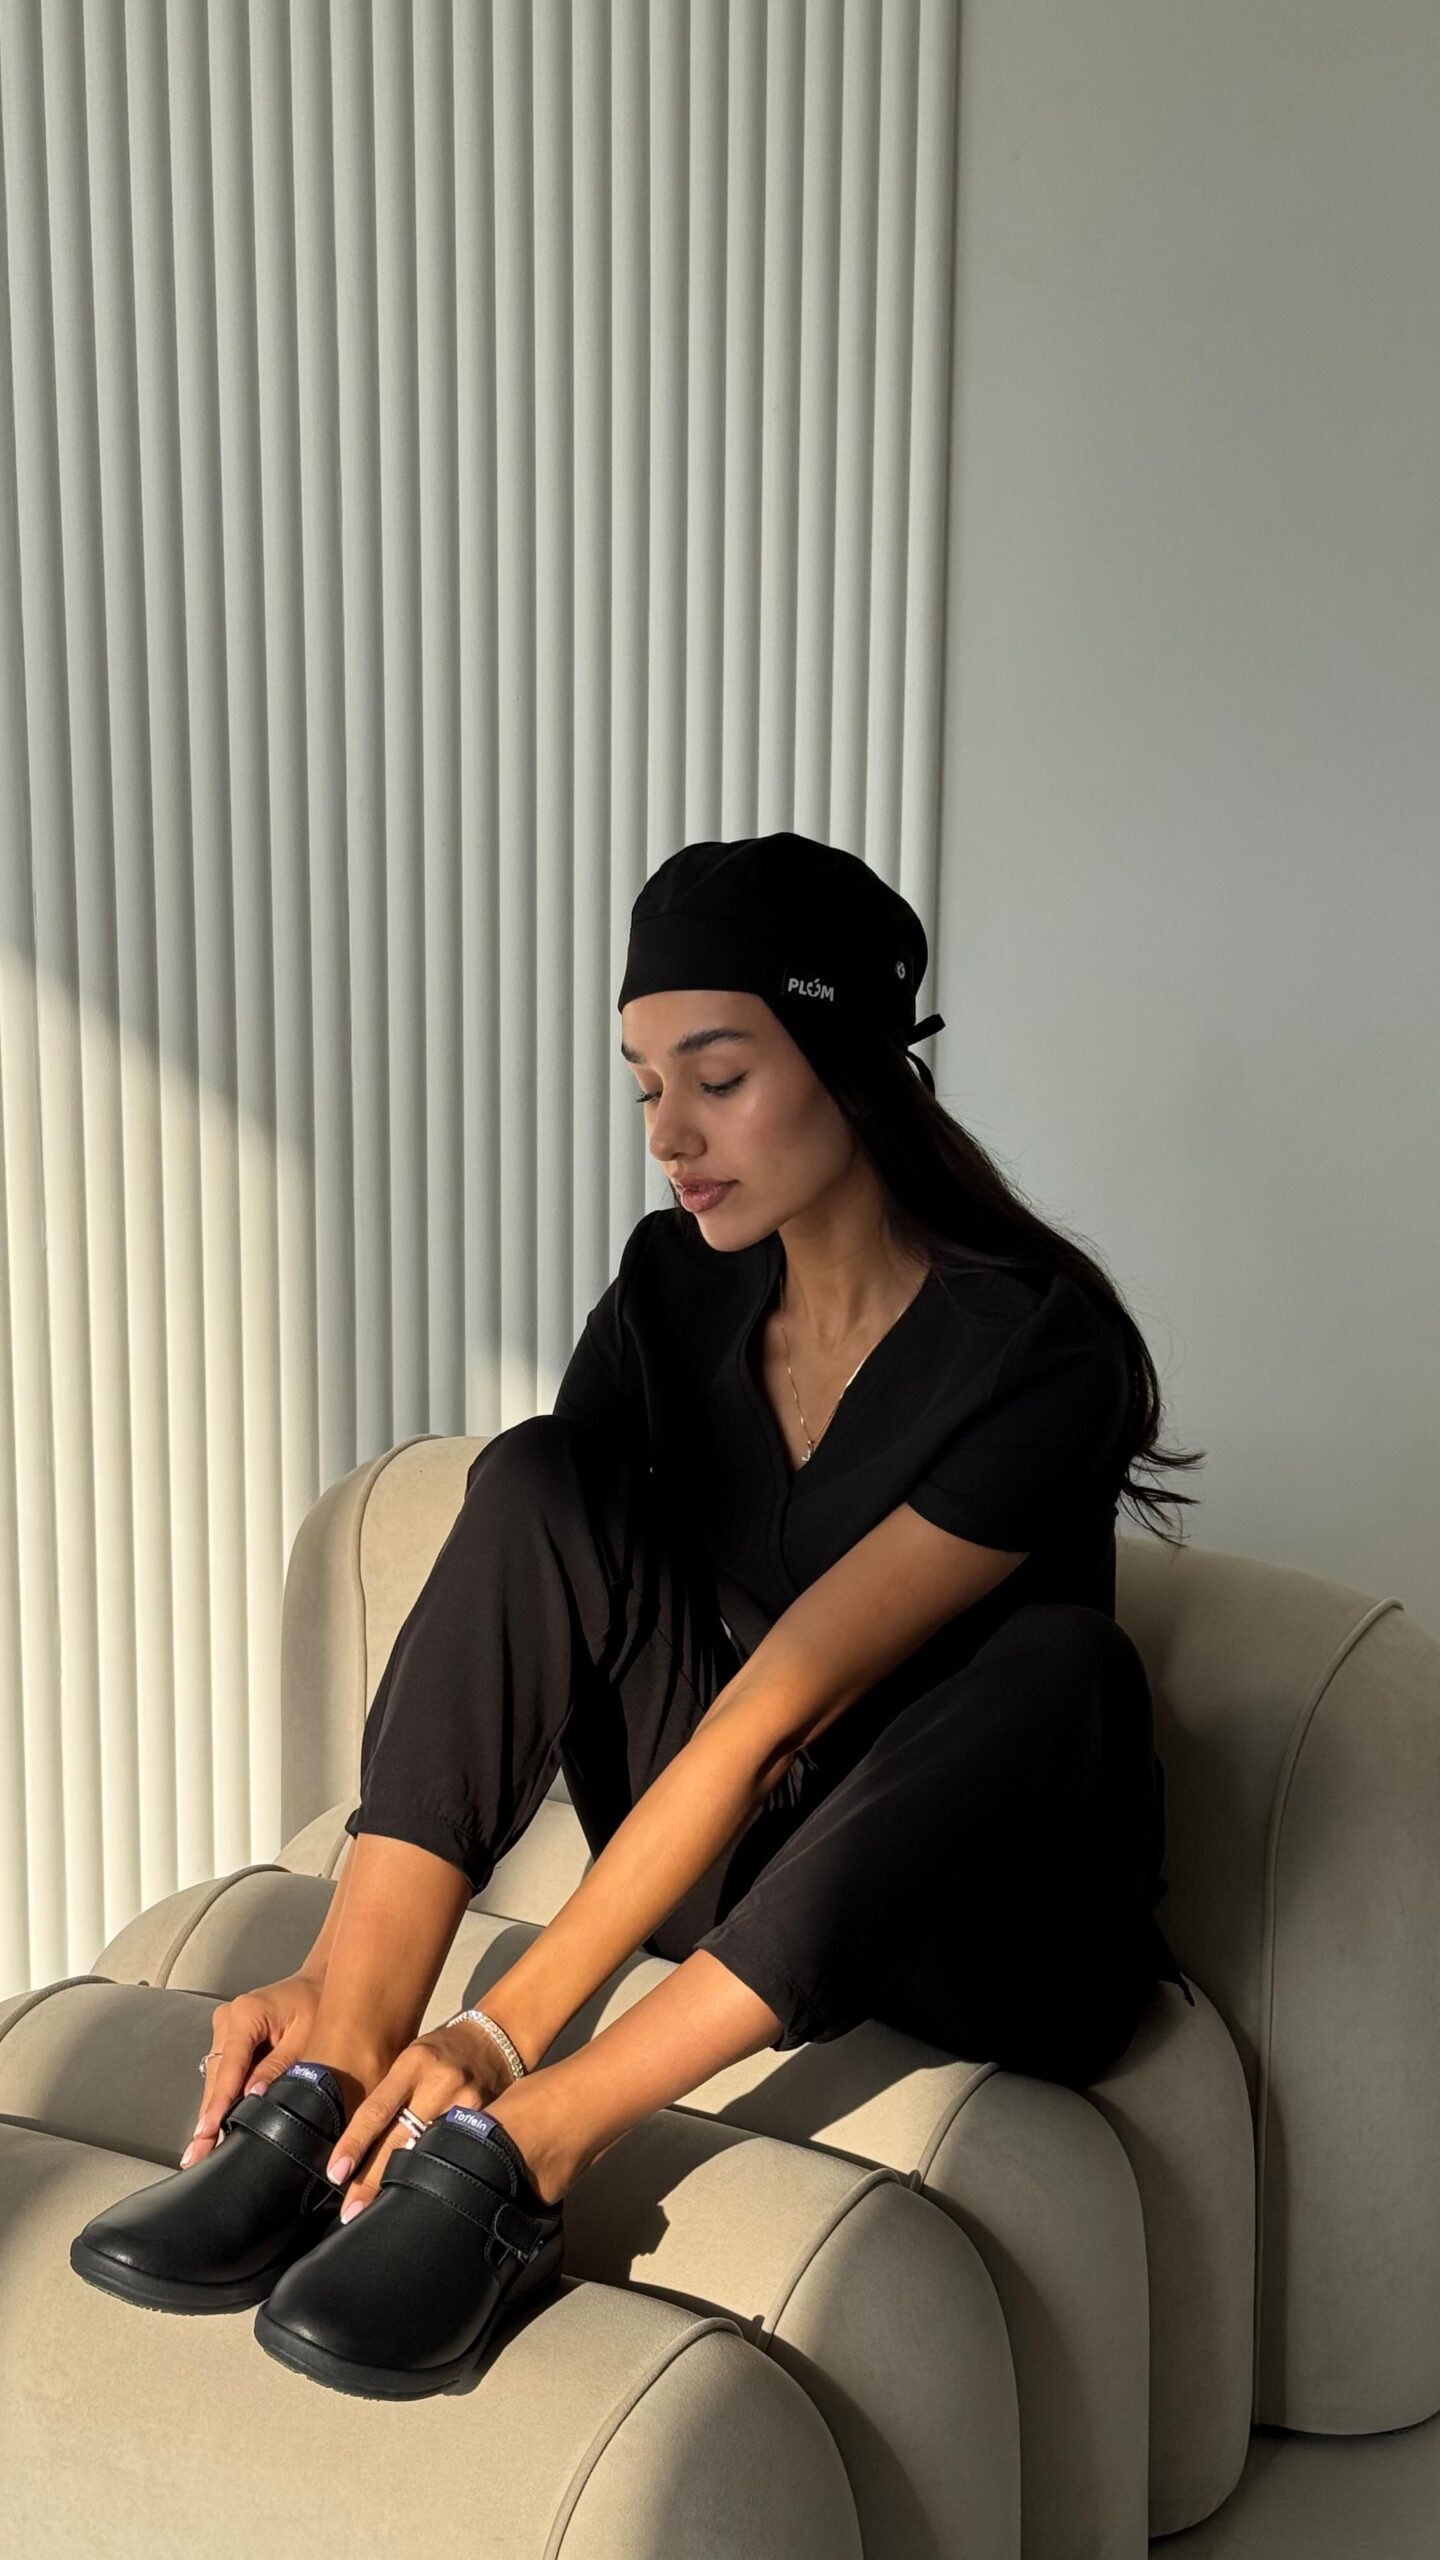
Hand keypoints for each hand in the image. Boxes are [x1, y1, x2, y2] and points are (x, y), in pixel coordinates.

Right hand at [184, 1970, 324, 2166]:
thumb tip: (254, 2096)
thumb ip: (280, 2066)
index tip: (206, 2130)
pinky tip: (213, 2127)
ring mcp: (225, 2028)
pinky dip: (222, 2098)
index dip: (219, 2101)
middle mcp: (228, 2019)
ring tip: (201, 2149)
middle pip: (216, 2076)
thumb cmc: (318, 2004)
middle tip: (197, 2153)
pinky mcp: (228, 2039)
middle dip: (209, 2116)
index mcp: (247, 2013)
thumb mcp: (306, 2036)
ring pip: (215, 2078)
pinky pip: (222, 2073)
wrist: (319, 1983)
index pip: (229, 2064)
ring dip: (212, 2110)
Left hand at [325, 2019, 517, 2219]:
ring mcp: (466, 2102)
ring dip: (400, 2184)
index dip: (354, 2144)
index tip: (336, 2174)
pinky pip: (453, 2154)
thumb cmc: (439, 2053)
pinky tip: (420, 2195)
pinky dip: (433, 2175)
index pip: (377, 2109)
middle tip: (352, 2211)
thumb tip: (352, 2144)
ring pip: (426, 2153)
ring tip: (378, 2212)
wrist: (494, 2042)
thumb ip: (387, 2095)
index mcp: (412, 2064)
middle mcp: (439, 2083)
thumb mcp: (410, 2059)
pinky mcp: (485, 2119)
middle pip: (399, 2140)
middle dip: (372, 2180)